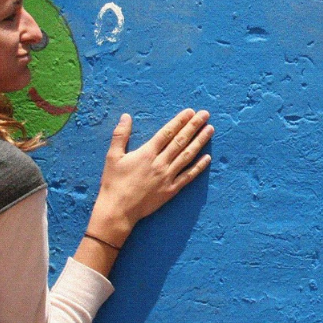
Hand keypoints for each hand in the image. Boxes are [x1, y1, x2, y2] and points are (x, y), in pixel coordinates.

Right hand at [88, 109, 213, 246]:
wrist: (118, 211)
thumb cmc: (113, 183)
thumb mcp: (112, 156)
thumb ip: (121, 135)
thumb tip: (126, 116)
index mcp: (146, 153)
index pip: (167, 133)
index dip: (179, 121)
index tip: (190, 111)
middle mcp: (160, 163)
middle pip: (180, 141)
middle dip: (194, 126)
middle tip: (205, 115)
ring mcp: (167, 177)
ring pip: (187, 156)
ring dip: (200, 142)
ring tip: (210, 130)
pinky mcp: (171, 190)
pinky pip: (188, 176)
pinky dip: (199, 167)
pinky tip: (208, 157)